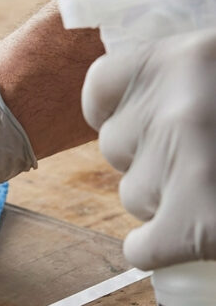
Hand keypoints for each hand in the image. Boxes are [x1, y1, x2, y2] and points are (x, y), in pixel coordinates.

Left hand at [82, 29, 215, 268]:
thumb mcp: (212, 64)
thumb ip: (185, 75)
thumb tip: (150, 84)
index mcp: (185, 55)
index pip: (101, 87)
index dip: (122, 108)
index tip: (152, 117)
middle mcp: (175, 107)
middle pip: (117, 147)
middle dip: (153, 158)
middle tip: (203, 155)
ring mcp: (184, 166)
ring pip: (134, 194)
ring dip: (168, 199)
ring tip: (212, 186)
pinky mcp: (198, 226)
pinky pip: (143, 248)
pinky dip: (159, 250)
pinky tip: (192, 239)